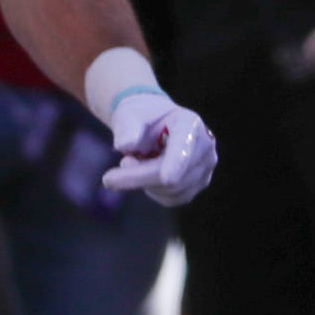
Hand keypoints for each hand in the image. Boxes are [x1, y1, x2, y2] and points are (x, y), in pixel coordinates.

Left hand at [101, 92, 216, 205]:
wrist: (155, 125)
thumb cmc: (141, 118)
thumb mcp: (129, 115)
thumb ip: (126, 127)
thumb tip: (125, 145)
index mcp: (190, 123)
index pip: (183, 146)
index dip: (176, 163)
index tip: (166, 178)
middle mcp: (205, 145)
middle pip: (171, 176)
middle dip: (137, 178)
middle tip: (108, 178)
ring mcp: (205, 167)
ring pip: (171, 191)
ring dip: (143, 183)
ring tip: (132, 163)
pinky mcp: (199, 184)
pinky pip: (172, 199)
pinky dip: (153, 191)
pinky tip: (145, 174)